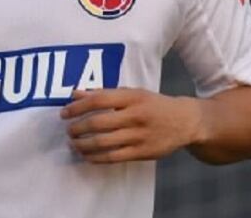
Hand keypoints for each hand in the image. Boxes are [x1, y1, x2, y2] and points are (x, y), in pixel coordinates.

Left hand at [60, 88, 201, 162]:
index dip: (78, 107)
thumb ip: (104, 94)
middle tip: (68, 130)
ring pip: (103, 143)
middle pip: (98, 123)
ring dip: (83, 144)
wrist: (186, 121)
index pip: (98, 100)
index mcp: (132, 97)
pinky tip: (87, 155)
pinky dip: (96, 157)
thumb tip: (76, 94)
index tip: (64, 113)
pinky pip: (113, 157)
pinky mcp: (142, 152)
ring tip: (74, 143)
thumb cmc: (154, 105)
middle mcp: (135, 116)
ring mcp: (139, 135)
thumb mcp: (132, 94)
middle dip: (78, 128)